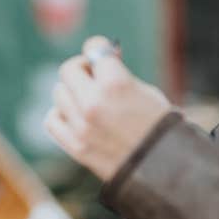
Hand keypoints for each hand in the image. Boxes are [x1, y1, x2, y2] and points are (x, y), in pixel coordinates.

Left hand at [44, 35, 176, 181]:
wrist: (166, 169)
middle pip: (68, 70)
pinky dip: (61, 115)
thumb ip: (116, 74)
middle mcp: (94, 103)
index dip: (99, 48)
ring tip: (90, 101)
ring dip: (72, 93)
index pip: (94, 49)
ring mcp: (82, 127)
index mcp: (116, 84)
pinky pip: (52, 120)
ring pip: (59, 94)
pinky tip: (76, 116)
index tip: (104, 54)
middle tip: (94, 76)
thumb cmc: (160, 126)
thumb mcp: (145, 90)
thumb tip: (96, 59)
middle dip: (82, 69)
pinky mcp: (76, 147)